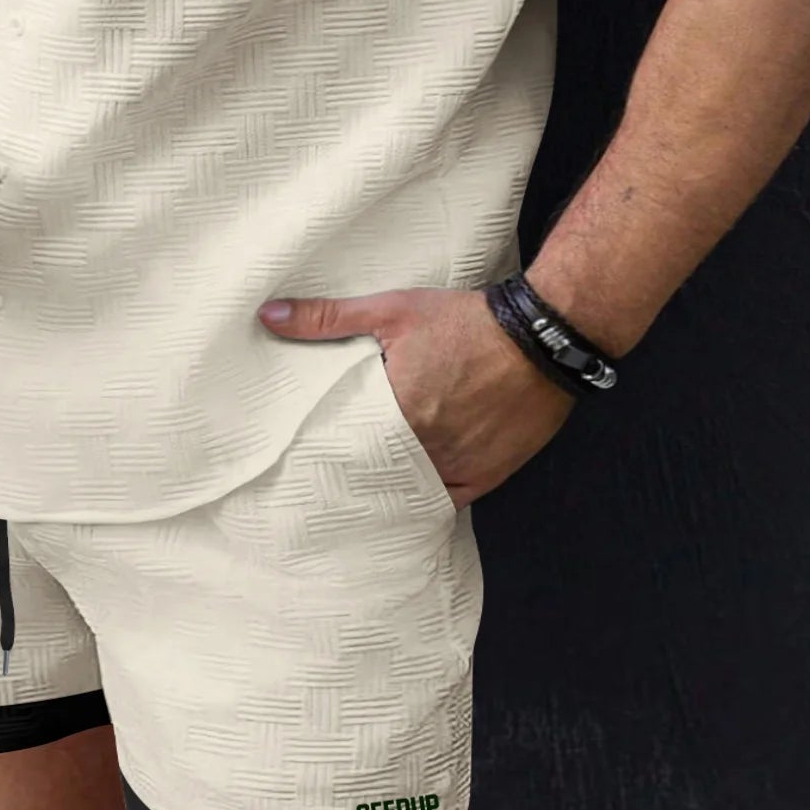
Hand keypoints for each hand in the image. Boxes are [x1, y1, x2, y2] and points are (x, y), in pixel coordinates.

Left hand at [257, 284, 576, 507]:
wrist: (541, 336)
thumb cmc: (465, 321)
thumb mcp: (392, 310)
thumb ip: (328, 318)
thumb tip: (269, 317)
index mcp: (396, 412)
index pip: (344, 445)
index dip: (325, 450)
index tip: (304, 455)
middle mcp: (425, 447)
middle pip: (376, 470)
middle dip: (355, 470)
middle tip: (326, 477)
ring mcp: (458, 465)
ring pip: (409, 488)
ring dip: (389, 486)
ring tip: (362, 488)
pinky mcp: (487, 475)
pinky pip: (446, 500)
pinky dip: (426, 496)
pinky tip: (407, 495)